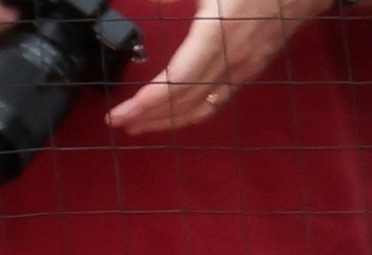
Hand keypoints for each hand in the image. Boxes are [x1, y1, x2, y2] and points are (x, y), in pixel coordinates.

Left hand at [108, 0, 331, 132]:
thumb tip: (151, 3)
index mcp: (218, 34)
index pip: (175, 82)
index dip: (146, 103)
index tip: (121, 114)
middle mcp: (232, 59)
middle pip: (184, 102)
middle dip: (149, 117)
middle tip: (119, 124)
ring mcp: (244, 67)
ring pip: (201, 107)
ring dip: (169, 120)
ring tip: (141, 125)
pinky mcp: (252, 68)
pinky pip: (217, 100)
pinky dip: (192, 111)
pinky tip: (178, 113)